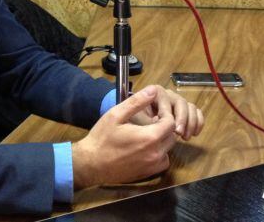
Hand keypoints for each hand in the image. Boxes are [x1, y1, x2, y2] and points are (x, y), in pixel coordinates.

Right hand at [71, 85, 202, 188]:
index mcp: (150, 137)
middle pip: (172, 135)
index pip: (171, 122)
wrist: (91, 164)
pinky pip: (163, 161)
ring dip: (162, 140)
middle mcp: (156, 153)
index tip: (154, 112)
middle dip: (164, 126)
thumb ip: (136, 102)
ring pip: (169, 148)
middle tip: (150, 121)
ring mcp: (153, 166)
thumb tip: (153, 90)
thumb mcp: (116, 114)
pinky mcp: (148, 173)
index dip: (165, 114)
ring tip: (147, 133)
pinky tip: (145, 148)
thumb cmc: (102, 137)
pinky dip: (159, 153)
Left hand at [131, 87, 204, 140]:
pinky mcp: (185, 112)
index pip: (166, 100)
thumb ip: (146, 119)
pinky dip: (198, 122)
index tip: (169, 127)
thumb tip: (160, 121)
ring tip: (185, 137)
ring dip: (191, 122)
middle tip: (179, 134)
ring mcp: (177, 103)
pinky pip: (197, 113)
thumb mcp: (134, 119)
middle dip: (182, 119)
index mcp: (156, 93)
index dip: (169, 114)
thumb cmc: (132, 122)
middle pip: (181, 103)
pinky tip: (195, 134)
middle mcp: (168, 95)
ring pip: (191, 107)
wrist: (134, 129)